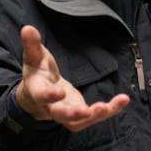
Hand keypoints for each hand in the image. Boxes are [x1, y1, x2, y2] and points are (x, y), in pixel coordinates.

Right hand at [15, 25, 129, 131]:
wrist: (39, 95)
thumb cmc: (37, 74)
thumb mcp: (34, 58)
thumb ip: (32, 45)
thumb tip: (27, 28)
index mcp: (38, 91)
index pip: (42, 95)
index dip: (50, 95)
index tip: (60, 91)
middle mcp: (51, 107)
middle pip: (60, 115)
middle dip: (73, 114)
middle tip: (87, 110)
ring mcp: (66, 113)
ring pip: (78, 122)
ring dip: (94, 116)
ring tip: (108, 107)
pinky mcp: (80, 115)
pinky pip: (94, 117)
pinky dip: (109, 110)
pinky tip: (123, 100)